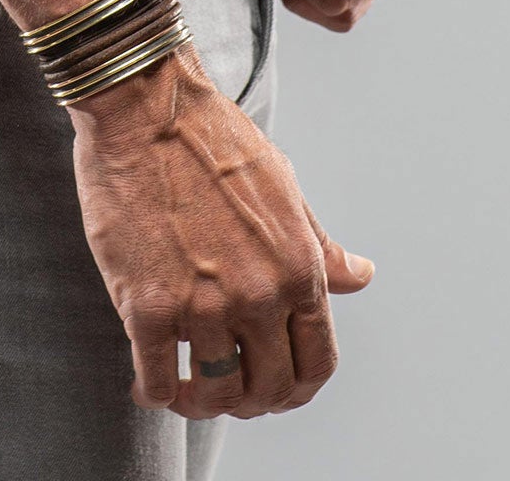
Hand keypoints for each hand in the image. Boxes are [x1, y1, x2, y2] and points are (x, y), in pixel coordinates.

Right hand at [70, 44, 372, 419]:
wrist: (148, 108)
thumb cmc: (215, 140)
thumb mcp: (284, 188)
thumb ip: (320, 246)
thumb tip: (361, 276)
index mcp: (299, 268)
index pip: (316, 365)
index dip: (295, 389)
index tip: (271, 386)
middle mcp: (259, 295)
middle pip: (268, 391)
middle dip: (249, 401)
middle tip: (224, 390)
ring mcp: (203, 305)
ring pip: (213, 395)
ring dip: (199, 401)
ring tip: (183, 386)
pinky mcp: (147, 307)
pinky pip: (157, 383)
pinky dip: (154, 392)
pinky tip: (148, 378)